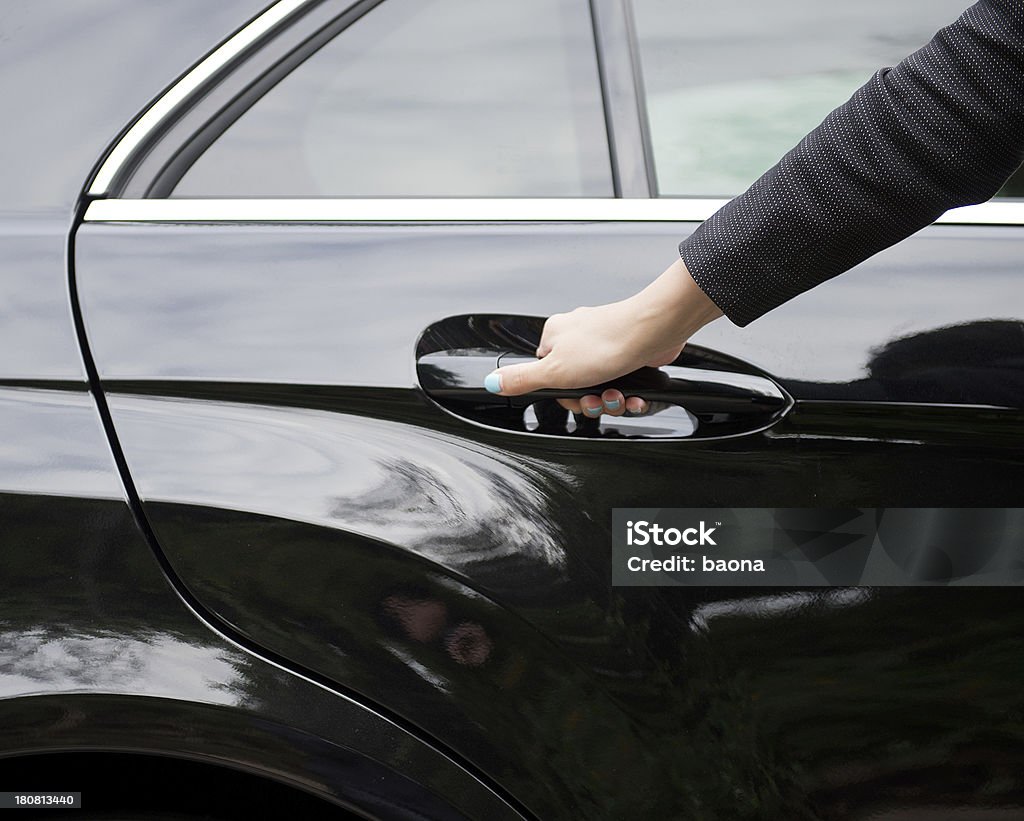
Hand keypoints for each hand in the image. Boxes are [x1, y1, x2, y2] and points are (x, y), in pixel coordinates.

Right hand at [485, 259, 721, 414]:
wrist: (652, 332)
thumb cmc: (606, 343)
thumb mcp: (554, 370)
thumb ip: (522, 378)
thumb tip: (493, 382)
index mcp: (556, 336)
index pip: (548, 376)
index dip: (563, 395)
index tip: (573, 397)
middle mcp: (579, 337)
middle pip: (576, 385)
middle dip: (590, 400)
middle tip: (599, 399)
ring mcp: (605, 344)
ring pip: (601, 386)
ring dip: (611, 400)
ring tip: (619, 395)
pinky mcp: (628, 353)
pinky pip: (623, 382)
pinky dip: (629, 393)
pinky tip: (634, 395)